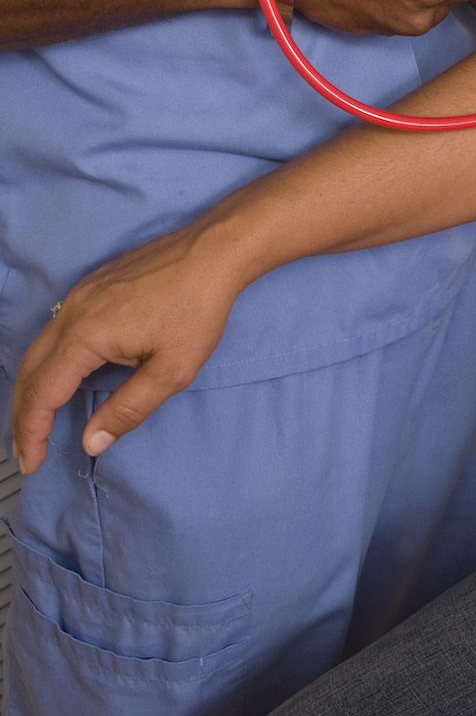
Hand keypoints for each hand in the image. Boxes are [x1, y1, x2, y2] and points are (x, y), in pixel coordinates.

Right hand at [12, 225, 241, 473]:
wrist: (213, 252)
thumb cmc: (197, 309)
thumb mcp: (170, 371)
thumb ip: (127, 409)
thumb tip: (91, 442)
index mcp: (85, 334)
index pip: (42, 393)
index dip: (32, 432)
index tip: (32, 463)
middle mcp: (73, 310)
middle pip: (30, 370)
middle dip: (23, 415)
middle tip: (26, 451)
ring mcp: (81, 293)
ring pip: (40, 347)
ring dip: (33, 387)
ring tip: (38, 422)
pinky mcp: (93, 285)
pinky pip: (56, 328)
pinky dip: (48, 360)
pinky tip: (61, 377)